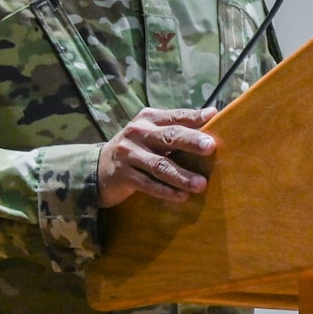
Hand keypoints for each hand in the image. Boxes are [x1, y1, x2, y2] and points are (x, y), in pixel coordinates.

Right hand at [98, 107, 218, 207]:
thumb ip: (177, 126)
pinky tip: (182, 196)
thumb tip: (213, 116)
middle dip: (190, 141)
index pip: (175, 116)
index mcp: (149, 118)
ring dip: (181, 175)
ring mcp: (129, 154)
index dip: (194, 117)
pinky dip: (166, 191)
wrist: (98, 166)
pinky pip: (148, 184)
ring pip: (159, 165)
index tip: (214, 117)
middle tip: (211, 147)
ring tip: (201, 184)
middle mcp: (138, 133)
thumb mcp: (152, 132)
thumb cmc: (137, 147)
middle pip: (168, 136)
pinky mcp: (123, 175)